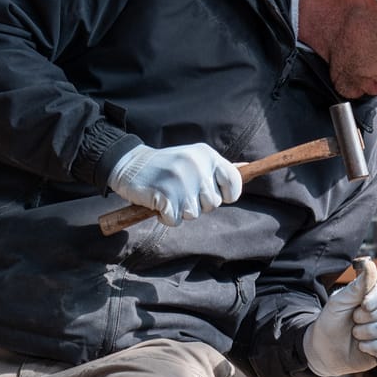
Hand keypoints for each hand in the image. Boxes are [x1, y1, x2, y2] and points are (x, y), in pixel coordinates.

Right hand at [107, 142, 243, 226]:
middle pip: (213, 204)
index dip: (227, 194)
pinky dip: (166, 218)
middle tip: (180, 191)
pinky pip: (175, 221)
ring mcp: (180, 180)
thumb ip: (218, 168)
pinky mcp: (165, 195)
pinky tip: (159, 204)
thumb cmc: (166, 166)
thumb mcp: (194, 158)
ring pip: (194, 214)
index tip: (212, 193)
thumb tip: (247, 167)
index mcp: (207, 155)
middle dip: (197, 204)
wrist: (129, 164)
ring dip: (180, 211)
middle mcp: (196, 165)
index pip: (234, 182)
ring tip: (168, 195)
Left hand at [303, 260, 376, 376]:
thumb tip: (370, 264)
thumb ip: (356, 287)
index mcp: (375, 290)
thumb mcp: (338, 302)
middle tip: (354, 319)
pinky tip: (362, 347)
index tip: (364, 304)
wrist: (324, 350)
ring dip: (370, 331)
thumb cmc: (331, 321)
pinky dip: (374, 347)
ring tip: (355, 334)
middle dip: (371, 315)